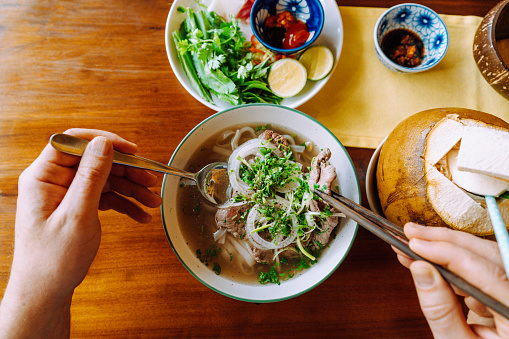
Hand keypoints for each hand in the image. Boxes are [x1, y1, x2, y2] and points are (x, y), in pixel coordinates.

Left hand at [0, 129, 161, 336]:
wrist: (45, 292)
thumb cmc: (52, 260)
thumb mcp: (77, 215)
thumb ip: (91, 177)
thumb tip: (103, 144)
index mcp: (43, 177)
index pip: (74, 143)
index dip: (104, 142)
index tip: (132, 150)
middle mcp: (54, 181)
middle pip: (95, 161)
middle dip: (126, 170)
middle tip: (151, 180)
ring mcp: (65, 194)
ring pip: (104, 179)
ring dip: (130, 188)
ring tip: (152, 200)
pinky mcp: (76, 206)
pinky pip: (105, 196)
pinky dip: (124, 204)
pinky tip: (141, 214)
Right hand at [394, 222, 508, 337]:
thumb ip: (440, 310)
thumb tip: (421, 271)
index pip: (486, 271)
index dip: (448, 252)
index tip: (417, 245)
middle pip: (489, 255)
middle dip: (446, 240)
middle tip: (412, 233)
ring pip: (484, 257)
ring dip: (446, 247)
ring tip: (413, 244)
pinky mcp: (503, 292)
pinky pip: (478, 269)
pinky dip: (451, 263)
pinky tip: (427, 259)